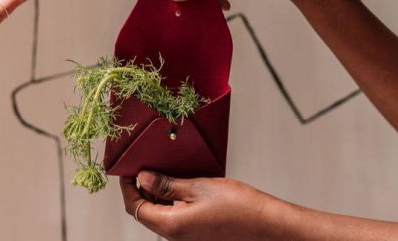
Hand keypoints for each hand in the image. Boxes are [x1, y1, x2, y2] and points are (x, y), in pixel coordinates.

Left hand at [120, 171, 284, 240]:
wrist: (269, 227)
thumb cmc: (238, 207)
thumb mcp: (197, 187)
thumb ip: (166, 184)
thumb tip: (142, 177)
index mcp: (170, 226)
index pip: (135, 207)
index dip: (128, 186)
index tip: (128, 168)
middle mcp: (176, 237)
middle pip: (146, 212)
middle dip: (142, 188)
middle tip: (146, 164)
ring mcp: (188, 239)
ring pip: (161, 214)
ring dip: (158, 193)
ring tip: (165, 170)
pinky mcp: (199, 236)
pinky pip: (176, 217)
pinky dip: (172, 201)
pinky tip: (182, 184)